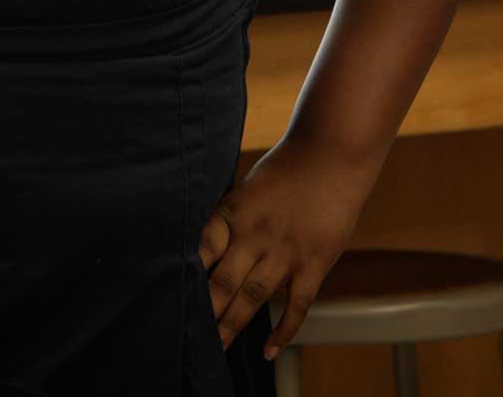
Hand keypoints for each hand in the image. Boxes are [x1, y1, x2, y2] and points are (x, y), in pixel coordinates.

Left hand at [198, 136, 379, 359]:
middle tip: (189, 341)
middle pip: (222, 283)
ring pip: (252, 297)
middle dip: (204, 314)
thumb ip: (230, 222)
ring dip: (232, 326)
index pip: (201, 250)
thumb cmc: (287, 168)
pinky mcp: (315, 260)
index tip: (169, 298)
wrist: (333, 151)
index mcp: (234, 212)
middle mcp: (255, 234)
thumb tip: (206, 254)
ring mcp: (286, 250)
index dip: (185, 276)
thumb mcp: (248, 189)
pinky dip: (283, 330)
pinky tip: (268, 351)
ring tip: (216, 351)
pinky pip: (297, 304)